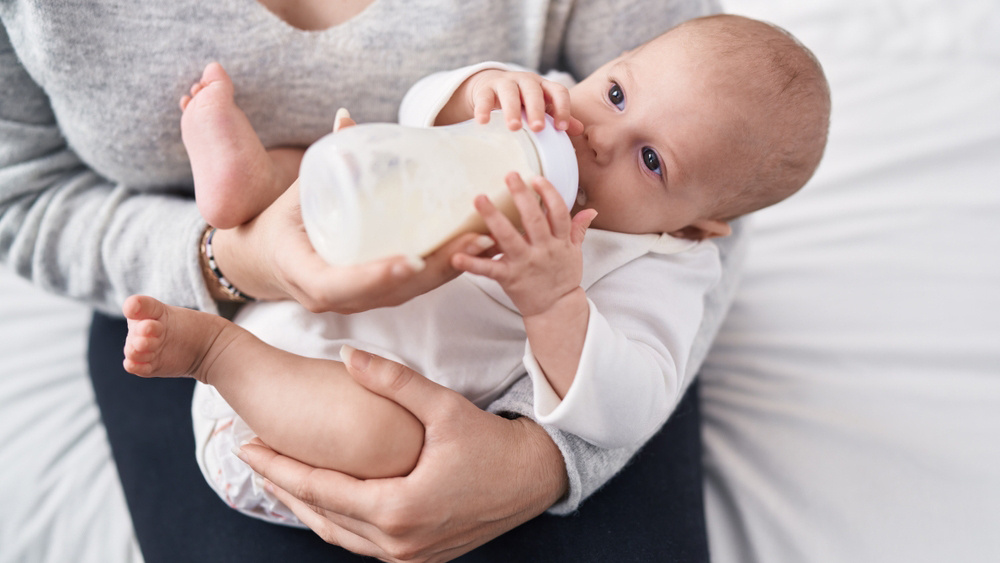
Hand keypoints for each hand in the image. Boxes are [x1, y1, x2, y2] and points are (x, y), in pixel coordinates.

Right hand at [206, 109, 493, 313]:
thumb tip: (346, 117)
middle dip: (433, 270)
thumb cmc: (281, 222)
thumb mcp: (295, 192)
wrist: (268, 259)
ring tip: (483, 241)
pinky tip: (474, 252)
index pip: (339, 286)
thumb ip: (324, 160)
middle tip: (471, 238)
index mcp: (304, 274)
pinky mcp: (374, 298)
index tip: (410, 259)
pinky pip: (411, 291)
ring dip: (448, 271)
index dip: (376, 276)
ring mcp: (355, 303)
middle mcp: (332, 299)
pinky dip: (443, 273)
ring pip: (407, 294)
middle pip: (389, 294)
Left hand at [238, 350, 567, 562]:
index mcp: (398, 509)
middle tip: (249, 457)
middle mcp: (398, 544)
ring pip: (337, 535)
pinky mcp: (418, 558)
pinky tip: (320, 498)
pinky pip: (361, 543)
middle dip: (280, 485)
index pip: (319, 488)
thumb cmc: (492, 443)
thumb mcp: (443, 407)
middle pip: (319, 516)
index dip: (278, 466)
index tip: (246, 445)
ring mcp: (409, 557)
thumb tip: (346, 354)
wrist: (535, 478)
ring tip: (274, 478)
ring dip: (304, 507)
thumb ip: (392, 380)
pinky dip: (334, 520)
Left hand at [453, 173, 596, 317]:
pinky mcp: (509, 278)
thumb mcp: (574, 252)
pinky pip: (489, 269)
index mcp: (559, 241)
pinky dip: (473, 263)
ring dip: (493, 218)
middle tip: (509, 175)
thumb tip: (591, 211)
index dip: (549, 194)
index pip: (558, 213)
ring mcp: (525, 264)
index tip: (537, 178)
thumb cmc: (563, 277)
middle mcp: (543, 250)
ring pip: (509, 238)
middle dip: (521, 196)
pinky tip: (457, 255)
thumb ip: (577, 229)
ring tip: (480, 199)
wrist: (556, 308)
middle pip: (533, 220)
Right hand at [460, 69, 582, 133]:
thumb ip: (557, 116)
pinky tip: (483, 122)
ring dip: (512, 110)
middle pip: (533, 91)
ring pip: (510, 93)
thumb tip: (579, 130)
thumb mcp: (541, 107)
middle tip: (538, 129)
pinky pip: (484, 98)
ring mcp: (505, 83)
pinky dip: (483, 109)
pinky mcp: (486, 89)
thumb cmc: (522, 101)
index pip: (558, 92)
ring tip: (514, 128)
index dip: (562, 108)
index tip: (561, 129)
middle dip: (536, 109)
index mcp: (544, 86)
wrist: (491, 85)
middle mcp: (526, 81)